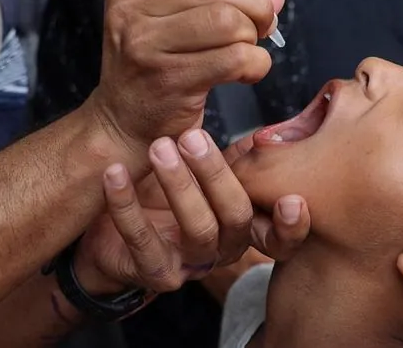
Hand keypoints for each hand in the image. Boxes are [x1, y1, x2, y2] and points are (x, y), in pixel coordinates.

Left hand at [75, 130, 309, 295]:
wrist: (111, 234)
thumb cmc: (166, 195)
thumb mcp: (207, 175)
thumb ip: (240, 158)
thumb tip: (269, 130)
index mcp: (242, 226)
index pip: (278, 237)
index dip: (291, 226)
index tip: (291, 200)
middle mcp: (223, 249)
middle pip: (235, 218)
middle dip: (215, 174)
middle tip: (191, 136)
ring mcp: (190, 266)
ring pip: (197, 230)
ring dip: (178, 185)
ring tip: (158, 148)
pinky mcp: (153, 273)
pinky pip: (142, 241)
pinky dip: (127, 204)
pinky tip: (116, 173)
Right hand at [87, 0, 285, 154]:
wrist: (124, 124)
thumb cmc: (157, 66)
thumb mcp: (173, 19)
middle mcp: (129, 12)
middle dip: (253, 1)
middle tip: (264, 21)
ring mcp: (145, 47)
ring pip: (227, 21)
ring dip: (253, 34)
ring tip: (249, 47)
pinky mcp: (169, 81)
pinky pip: (234, 59)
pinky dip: (256, 63)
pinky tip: (248, 71)